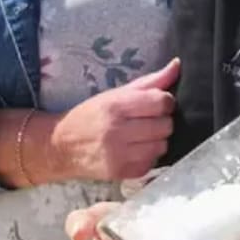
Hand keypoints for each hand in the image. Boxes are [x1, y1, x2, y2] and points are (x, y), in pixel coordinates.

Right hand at [40, 59, 178, 181]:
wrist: (62, 146)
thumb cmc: (91, 115)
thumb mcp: (115, 94)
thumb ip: (150, 81)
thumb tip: (177, 65)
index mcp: (116, 106)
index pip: (161, 102)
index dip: (165, 101)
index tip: (156, 103)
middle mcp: (117, 131)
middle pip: (165, 125)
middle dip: (162, 121)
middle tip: (147, 120)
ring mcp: (120, 155)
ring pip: (162, 146)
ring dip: (157, 140)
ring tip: (141, 136)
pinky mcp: (121, 173)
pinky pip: (152, 163)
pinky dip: (148, 156)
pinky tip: (135, 150)